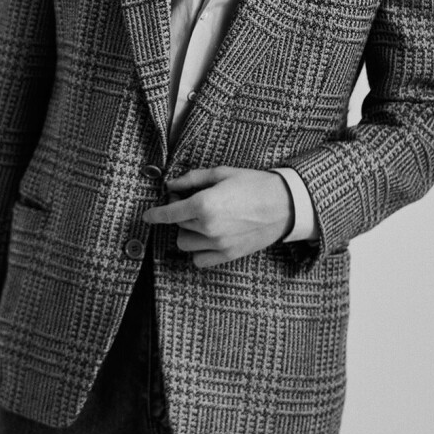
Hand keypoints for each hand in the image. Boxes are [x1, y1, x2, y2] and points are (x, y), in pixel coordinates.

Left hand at [143, 167, 292, 267]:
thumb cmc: (255, 184)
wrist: (285, 204)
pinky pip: (200, 260)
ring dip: (188, 233)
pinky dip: (198, 251)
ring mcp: (218, 244)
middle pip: (178, 226)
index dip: (155, 214)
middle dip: (180, 214)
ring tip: (202, 222)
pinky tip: (208, 239)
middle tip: (192, 203)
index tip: (148, 216)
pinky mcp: (228, 255)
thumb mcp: (222, 173)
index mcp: (205, 204)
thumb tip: (171, 184)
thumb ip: (192, 179)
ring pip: (185, 244)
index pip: (169, 213)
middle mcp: (208, 227)